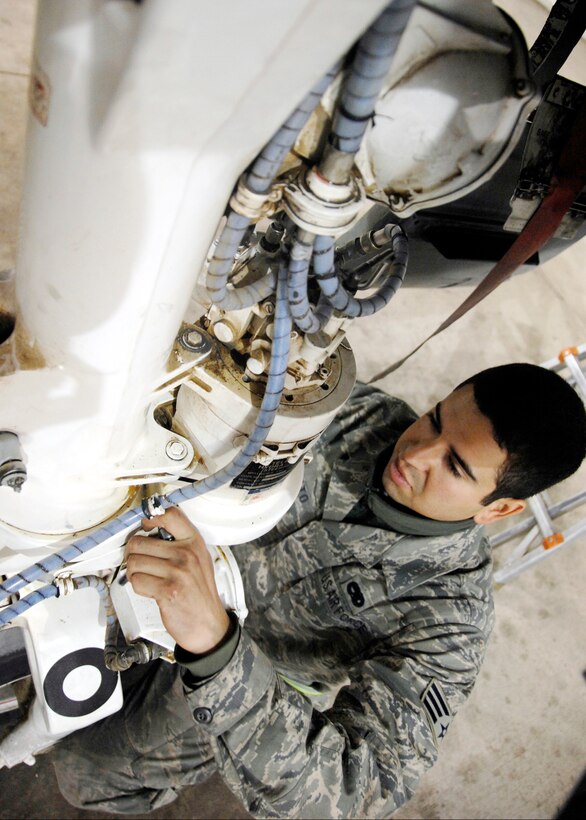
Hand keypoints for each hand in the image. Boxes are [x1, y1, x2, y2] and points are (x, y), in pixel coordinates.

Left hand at [125, 506, 229, 654]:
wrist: (208, 625)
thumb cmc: (199, 592)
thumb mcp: (198, 559)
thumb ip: (179, 541)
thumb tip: (148, 528)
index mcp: (194, 542)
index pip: (170, 515)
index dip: (150, 518)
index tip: (145, 527)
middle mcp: (187, 554)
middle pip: (139, 542)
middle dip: (134, 554)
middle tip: (141, 562)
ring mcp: (177, 572)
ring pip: (134, 562)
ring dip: (134, 573)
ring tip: (147, 578)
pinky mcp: (167, 590)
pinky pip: (136, 581)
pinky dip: (138, 587)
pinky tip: (151, 590)